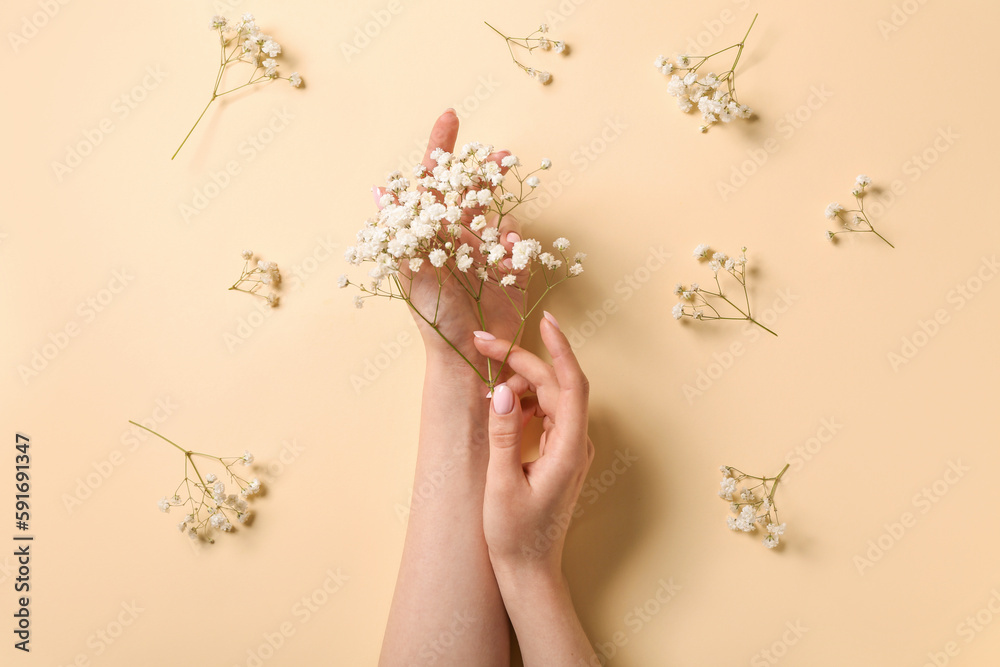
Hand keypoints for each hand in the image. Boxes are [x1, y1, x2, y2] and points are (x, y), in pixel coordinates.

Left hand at [376, 109, 526, 380]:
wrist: (466, 358)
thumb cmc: (433, 319)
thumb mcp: (410, 272)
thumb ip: (402, 232)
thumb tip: (381, 191)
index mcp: (434, 235)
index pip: (435, 184)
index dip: (441, 149)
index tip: (451, 116)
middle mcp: (460, 239)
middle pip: (473, 191)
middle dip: (485, 168)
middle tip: (500, 154)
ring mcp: (488, 254)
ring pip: (499, 211)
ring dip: (505, 195)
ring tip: (511, 180)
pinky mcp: (514, 273)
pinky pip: (520, 246)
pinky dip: (517, 239)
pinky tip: (510, 241)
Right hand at [473, 312, 593, 581]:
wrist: (530, 572)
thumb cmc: (516, 536)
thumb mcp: (502, 484)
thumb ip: (504, 435)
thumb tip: (501, 392)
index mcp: (568, 449)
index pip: (571, 384)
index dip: (559, 348)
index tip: (545, 320)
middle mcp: (575, 444)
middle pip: (554, 386)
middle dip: (521, 361)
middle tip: (482, 344)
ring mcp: (569, 449)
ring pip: (548, 398)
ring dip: (519, 384)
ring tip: (485, 388)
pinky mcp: (558, 455)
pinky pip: (545, 415)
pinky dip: (522, 404)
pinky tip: (500, 408)